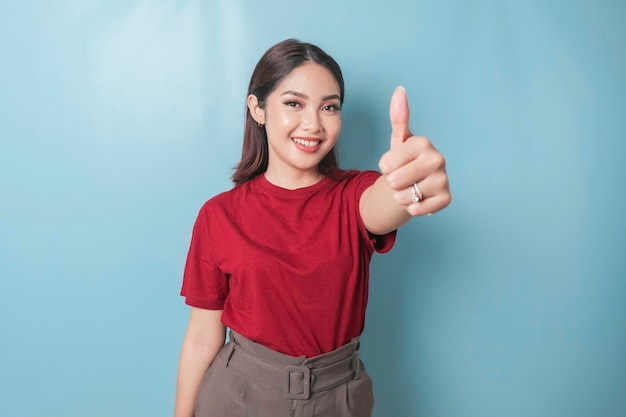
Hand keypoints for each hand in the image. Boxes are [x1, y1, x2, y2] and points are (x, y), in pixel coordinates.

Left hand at [378, 86, 450, 215]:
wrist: (416, 184)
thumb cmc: (405, 161)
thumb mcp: (399, 140)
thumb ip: (398, 117)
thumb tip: (400, 89)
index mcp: (422, 142)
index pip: (386, 163)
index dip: (385, 167)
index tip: (394, 163)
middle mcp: (437, 158)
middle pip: (396, 180)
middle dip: (392, 183)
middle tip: (401, 178)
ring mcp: (444, 178)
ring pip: (406, 196)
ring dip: (401, 197)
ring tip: (409, 188)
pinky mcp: (447, 198)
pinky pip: (418, 209)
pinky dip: (413, 208)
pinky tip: (418, 199)